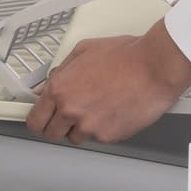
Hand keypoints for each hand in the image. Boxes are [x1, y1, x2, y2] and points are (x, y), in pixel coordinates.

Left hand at [25, 19, 190, 144]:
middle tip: (71, 116)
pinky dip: (103, 129)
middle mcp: (71, 110)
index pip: (35, 120)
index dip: (38, 122)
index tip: (42, 121)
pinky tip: (113, 111)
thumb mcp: (83, 52)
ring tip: (99, 109)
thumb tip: (46, 87)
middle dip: (59, 127)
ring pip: (75, 138)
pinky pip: (98, 139)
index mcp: (60, 89)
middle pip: (52, 134)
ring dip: (82, 128)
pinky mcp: (108, 136)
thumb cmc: (125, 56)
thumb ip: (60, 72)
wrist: (155, 67)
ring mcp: (89, 126)